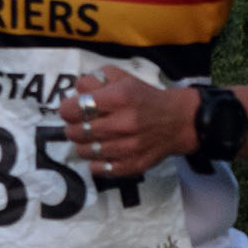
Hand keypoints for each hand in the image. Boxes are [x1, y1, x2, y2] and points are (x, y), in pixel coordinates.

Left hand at [59, 68, 198, 178]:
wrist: (179, 121)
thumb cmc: (146, 98)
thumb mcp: (123, 78)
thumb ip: (95, 79)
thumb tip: (75, 91)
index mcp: (119, 98)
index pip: (74, 108)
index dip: (67, 109)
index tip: (73, 110)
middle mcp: (123, 123)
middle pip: (76, 132)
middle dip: (73, 128)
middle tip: (81, 125)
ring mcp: (128, 147)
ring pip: (85, 151)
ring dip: (84, 145)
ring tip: (92, 139)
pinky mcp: (133, 165)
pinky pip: (100, 169)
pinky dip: (96, 162)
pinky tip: (103, 153)